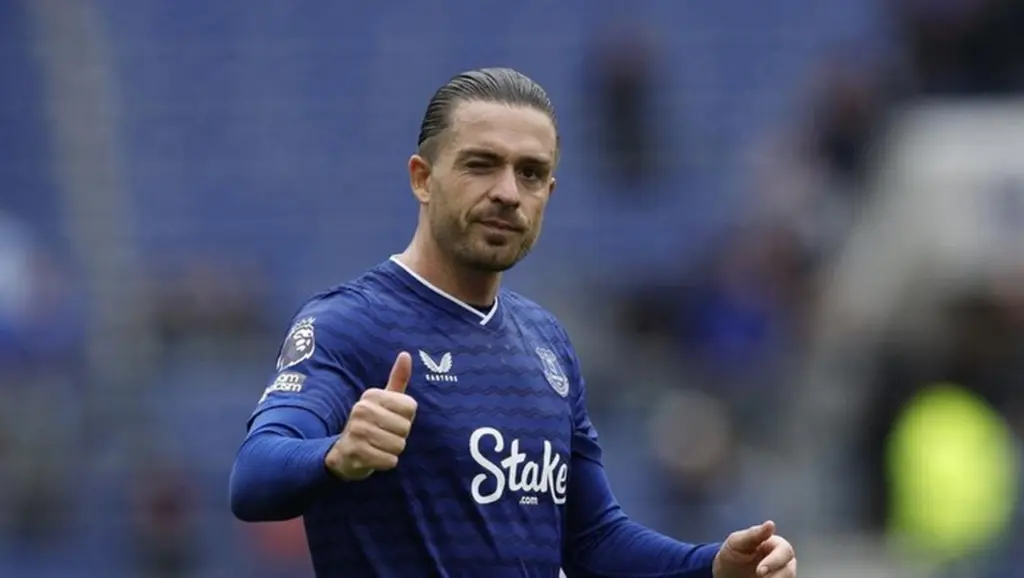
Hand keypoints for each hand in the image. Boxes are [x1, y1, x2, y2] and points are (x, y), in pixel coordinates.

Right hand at [325, 352, 416, 480]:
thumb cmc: (371, 424)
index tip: (390, 419)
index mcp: (371, 395)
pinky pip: (390, 461)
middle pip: (405, 428)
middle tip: (382, 435)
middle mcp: (362, 409)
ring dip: (392, 451)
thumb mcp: (384, 400)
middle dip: (399, 437)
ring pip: (398, 445)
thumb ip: (397, 379)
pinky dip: (385, 463)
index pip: (411, 407)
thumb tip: (406, 354)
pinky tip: (373, 457)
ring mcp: (357, 431)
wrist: (344, 453)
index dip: (406, 418)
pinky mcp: (356, 452)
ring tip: (377, 445)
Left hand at [713, 521, 795, 577]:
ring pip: (788, 577)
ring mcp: (782, 573)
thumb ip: (753, 534)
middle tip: (758, 576)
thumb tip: (771, 523)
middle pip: (789, 567)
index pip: (784, 549)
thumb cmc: (733, 554)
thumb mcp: (737, 542)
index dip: (775, 560)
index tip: (760, 571)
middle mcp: (783, 559)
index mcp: (774, 544)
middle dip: (776, 575)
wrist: (727, 574)